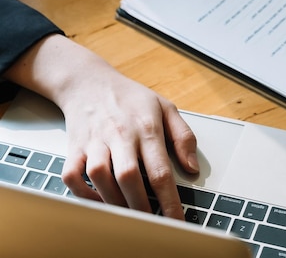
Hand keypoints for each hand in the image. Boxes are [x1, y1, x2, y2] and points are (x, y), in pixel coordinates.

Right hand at [4, 35, 198, 218]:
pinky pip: (71, 176)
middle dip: (140, 206)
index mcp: (147, 128)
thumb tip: (193, 168)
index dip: (170, 200)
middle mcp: (120, 135)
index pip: (161, 171)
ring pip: (99, 176)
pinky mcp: (74, 147)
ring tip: (128, 213)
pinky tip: (98, 199)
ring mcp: (95, 141)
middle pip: (128, 176)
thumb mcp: (167, 108)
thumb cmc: (131, 97)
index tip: (177, 221)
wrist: (89, 81)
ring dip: (113, 200)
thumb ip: (184, 137)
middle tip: (151, 224)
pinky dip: (82, 193)